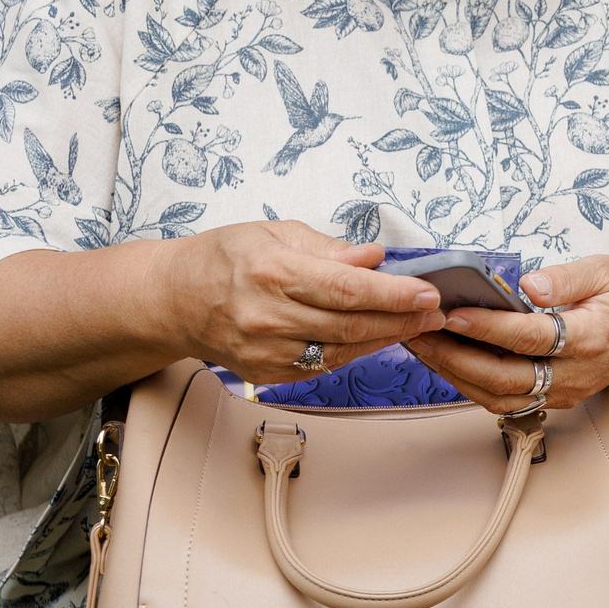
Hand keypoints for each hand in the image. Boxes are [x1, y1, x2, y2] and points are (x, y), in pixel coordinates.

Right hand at [157, 221, 444, 384]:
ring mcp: (265, 352)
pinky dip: (356, 351)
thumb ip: (328, 248)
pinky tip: (379, 337)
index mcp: (271, 273)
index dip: (394, 294)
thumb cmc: (224, 258)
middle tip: (437, 311)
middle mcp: (267, 317)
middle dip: (402, 319)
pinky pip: (323, 365)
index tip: (428, 291)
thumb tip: (374, 258)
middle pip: (351, 325)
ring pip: (342, 351)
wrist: (171, 300)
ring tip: (420, 324)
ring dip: (387, 338)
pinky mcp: (266, 374)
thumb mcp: (275, 233)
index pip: (347, 289)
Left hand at [405, 255, 608, 414]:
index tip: (449, 312)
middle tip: (417, 331)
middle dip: (455, 357)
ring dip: (455, 375)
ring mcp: (566, 391)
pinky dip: (470, 383)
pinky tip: (447, 359)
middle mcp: (576, 372)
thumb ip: (568, 277)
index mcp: (592, 337)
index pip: (530, 338)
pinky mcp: (556, 397)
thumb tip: (527, 285)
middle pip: (505, 377)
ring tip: (421, 344)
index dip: (487, 328)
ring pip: (500, 396)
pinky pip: (506, 399)